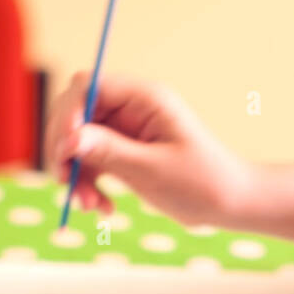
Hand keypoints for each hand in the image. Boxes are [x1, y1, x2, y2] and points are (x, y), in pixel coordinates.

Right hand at [44, 73, 252, 225]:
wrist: (228, 203)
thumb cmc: (202, 182)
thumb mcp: (153, 169)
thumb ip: (110, 151)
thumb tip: (69, 139)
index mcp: (145, 98)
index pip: (88, 86)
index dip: (69, 113)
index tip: (65, 150)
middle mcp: (131, 108)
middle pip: (76, 113)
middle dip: (66, 148)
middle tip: (65, 182)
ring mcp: (125, 130)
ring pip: (78, 141)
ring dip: (75, 173)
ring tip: (89, 205)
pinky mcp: (122, 152)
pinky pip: (90, 161)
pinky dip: (88, 184)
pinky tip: (102, 207)